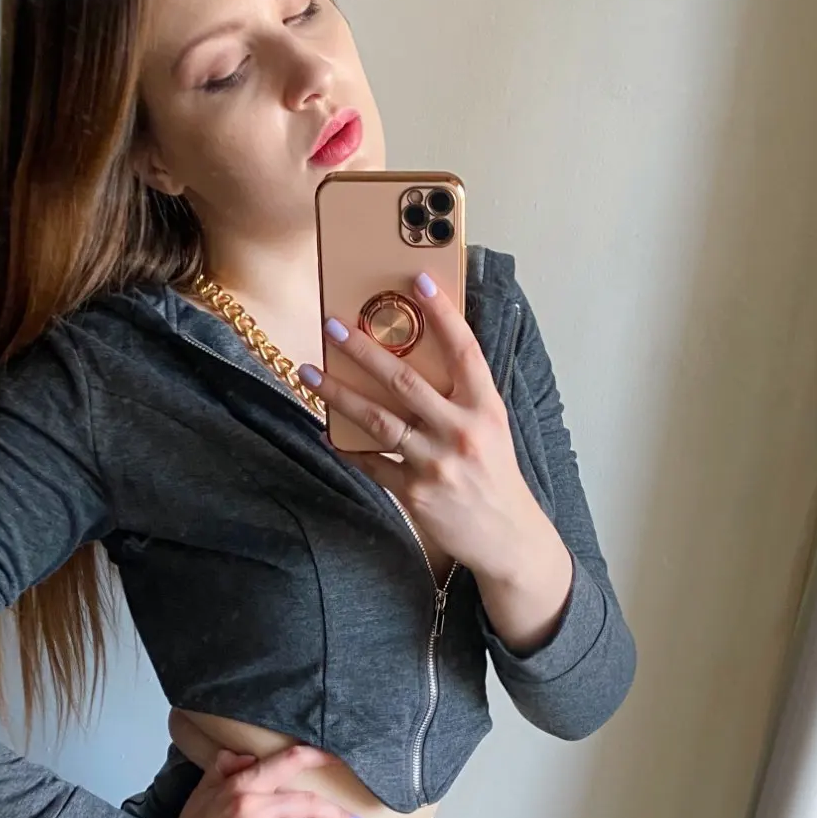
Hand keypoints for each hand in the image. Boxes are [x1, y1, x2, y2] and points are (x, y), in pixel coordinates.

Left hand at [298, 271, 550, 582]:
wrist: (507, 536)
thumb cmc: (494, 474)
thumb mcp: (491, 427)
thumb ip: (461, 395)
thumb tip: (418, 356)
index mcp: (485, 409)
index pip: (464, 351)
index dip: (443, 314)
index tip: (418, 281)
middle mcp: (461, 432)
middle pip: (405, 381)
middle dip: (364, 350)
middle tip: (333, 326)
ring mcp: (436, 463)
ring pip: (378, 420)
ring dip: (338, 393)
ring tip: (309, 371)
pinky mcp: (415, 493)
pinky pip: (374, 463)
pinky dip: (348, 447)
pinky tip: (325, 431)